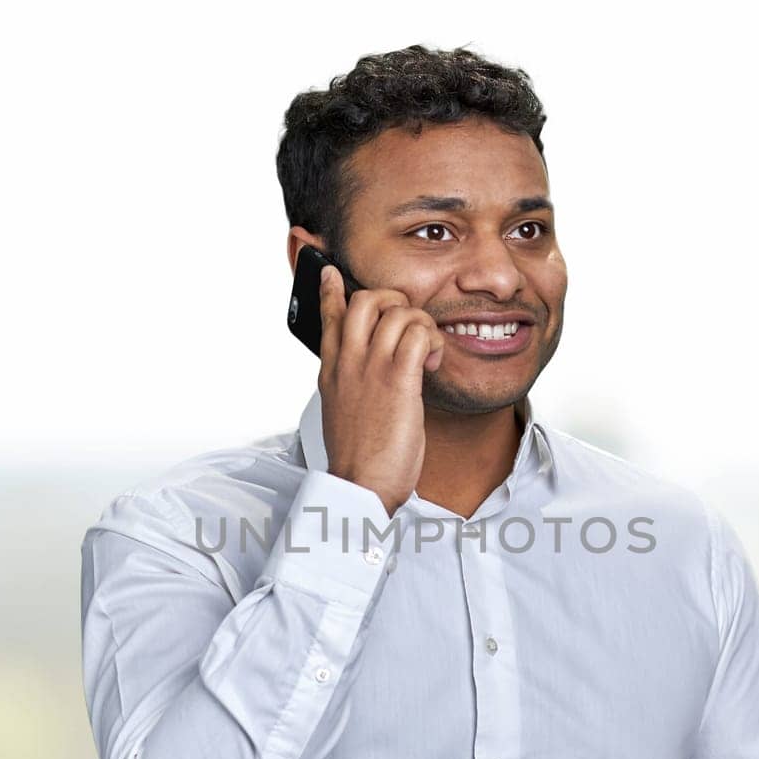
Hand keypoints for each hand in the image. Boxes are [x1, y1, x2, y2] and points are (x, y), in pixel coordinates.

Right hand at [317, 265, 445, 517]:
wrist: (359, 485)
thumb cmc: (357, 458)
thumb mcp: (343, 414)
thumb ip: (350, 387)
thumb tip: (365, 376)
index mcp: (331, 371)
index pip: (327, 316)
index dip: (331, 289)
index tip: (331, 272)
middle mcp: (348, 362)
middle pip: (365, 299)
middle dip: (394, 301)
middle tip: (409, 326)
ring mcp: (371, 368)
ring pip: (397, 310)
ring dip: (421, 325)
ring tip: (425, 354)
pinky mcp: (398, 379)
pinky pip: (418, 333)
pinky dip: (431, 341)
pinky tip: (432, 363)